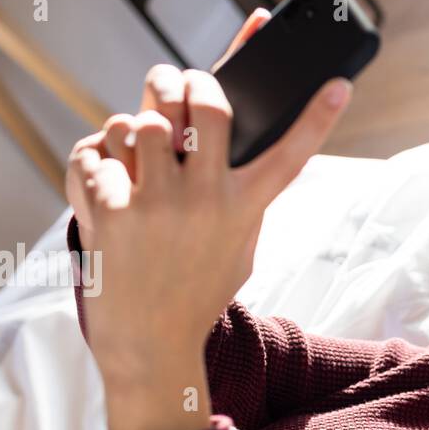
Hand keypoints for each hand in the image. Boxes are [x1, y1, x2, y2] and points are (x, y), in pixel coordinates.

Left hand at [64, 11, 352, 429]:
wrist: (150, 346)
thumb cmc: (194, 293)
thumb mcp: (237, 250)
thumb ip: (237, 199)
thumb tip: (214, 134)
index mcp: (244, 210)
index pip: (290, 156)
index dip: (317, 118)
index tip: (338, 86)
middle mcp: (206, 202)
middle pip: (205, 104)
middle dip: (184, 83)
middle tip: (174, 86)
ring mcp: (158, 204)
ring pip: (140, 120)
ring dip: (129, 125)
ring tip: (129, 148)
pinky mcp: (112, 211)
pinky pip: (94, 151)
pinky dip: (91, 160)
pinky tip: (101, 182)